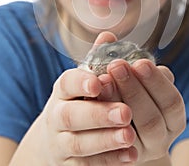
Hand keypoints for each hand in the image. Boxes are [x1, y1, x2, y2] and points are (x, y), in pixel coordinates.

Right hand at [35, 33, 138, 164]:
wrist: (60, 135)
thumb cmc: (82, 99)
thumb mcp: (88, 78)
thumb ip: (100, 58)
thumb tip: (109, 35)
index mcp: (64, 89)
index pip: (66, 82)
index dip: (81, 81)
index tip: (99, 81)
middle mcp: (58, 114)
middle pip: (70, 115)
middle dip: (98, 114)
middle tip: (126, 112)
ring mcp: (60, 141)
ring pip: (78, 143)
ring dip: (105, 140)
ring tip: (130, 135)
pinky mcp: (69, 164)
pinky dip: (108, 161)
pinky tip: (131, 155)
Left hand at [98, 42, 185, 163]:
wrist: (113, 130)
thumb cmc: (125, 94)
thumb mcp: (129, 78)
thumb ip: (122, 58)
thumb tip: (106, 36)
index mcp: (172, 117)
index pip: (172, 102)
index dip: (156, 82)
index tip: (139, 62)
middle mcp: (161, 138)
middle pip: (153, 119)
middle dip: (134, 90)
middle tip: (116, 66)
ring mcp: (139, 152)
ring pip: (132, 134)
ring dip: (116, 105)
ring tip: (102, 81)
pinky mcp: (118, 160)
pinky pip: (111, 149)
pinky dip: (103, 126)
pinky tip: (93, 102)